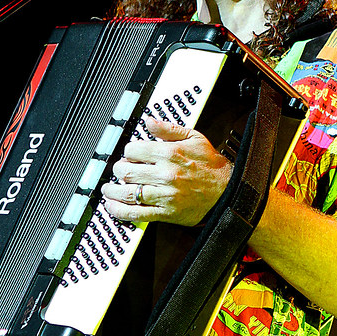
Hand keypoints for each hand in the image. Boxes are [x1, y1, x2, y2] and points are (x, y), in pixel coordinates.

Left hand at [102, 117, 231, 226]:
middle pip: (126, 171)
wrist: (228, 191)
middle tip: (118, 171)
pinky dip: (120, 211)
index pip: (133, 150)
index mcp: (169, 153)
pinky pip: (137, 213)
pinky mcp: (166, 212)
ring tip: (108, 190)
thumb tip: (149, 122)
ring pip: (128, 192)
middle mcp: (165, 174)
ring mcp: (164, 195)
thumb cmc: (212, 166)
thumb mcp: (194, 138)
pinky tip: (113, 207)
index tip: (129, 155)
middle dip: (117, 170)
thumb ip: (168, 129)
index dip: (127, 151)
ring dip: (112, 191)